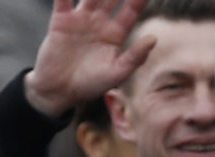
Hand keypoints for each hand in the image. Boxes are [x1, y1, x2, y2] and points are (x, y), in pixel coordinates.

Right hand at [24, 0, 156, 117]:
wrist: (60, 91)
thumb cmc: (92, 84)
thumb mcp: (118, 72)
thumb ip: (135, 56)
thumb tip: (154, 38)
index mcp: (116, 34)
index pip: (131, 10)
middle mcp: (100, 22)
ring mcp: (80, 19)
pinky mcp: (61, 20)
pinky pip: (64, 0)